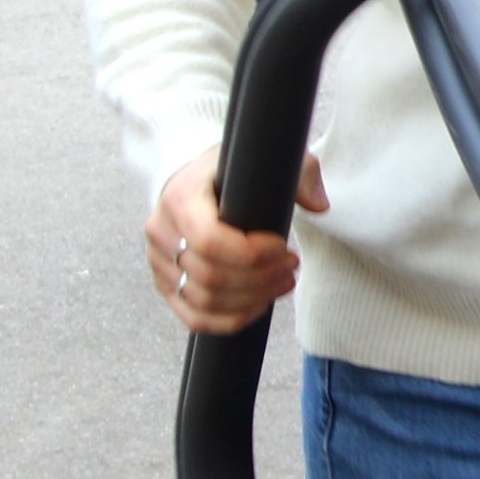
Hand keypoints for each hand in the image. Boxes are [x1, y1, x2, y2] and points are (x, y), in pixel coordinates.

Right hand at [150, 153, 323, 334]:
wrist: (195, 183)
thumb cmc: (233, 172)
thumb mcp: (267, 158)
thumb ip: (300, 172)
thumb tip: (319, 205)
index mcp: (180, 198)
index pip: (209, 241)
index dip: (252, 254)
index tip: (283, 246)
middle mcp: (161, 232)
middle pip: (211, 277)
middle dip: (261, 278)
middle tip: (292, 267)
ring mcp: (160, 263)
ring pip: (205, 301)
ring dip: (253, 299)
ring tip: (283, 283)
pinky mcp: (166, 285)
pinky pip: (194, 318)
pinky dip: (230, 320)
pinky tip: (259, 306)